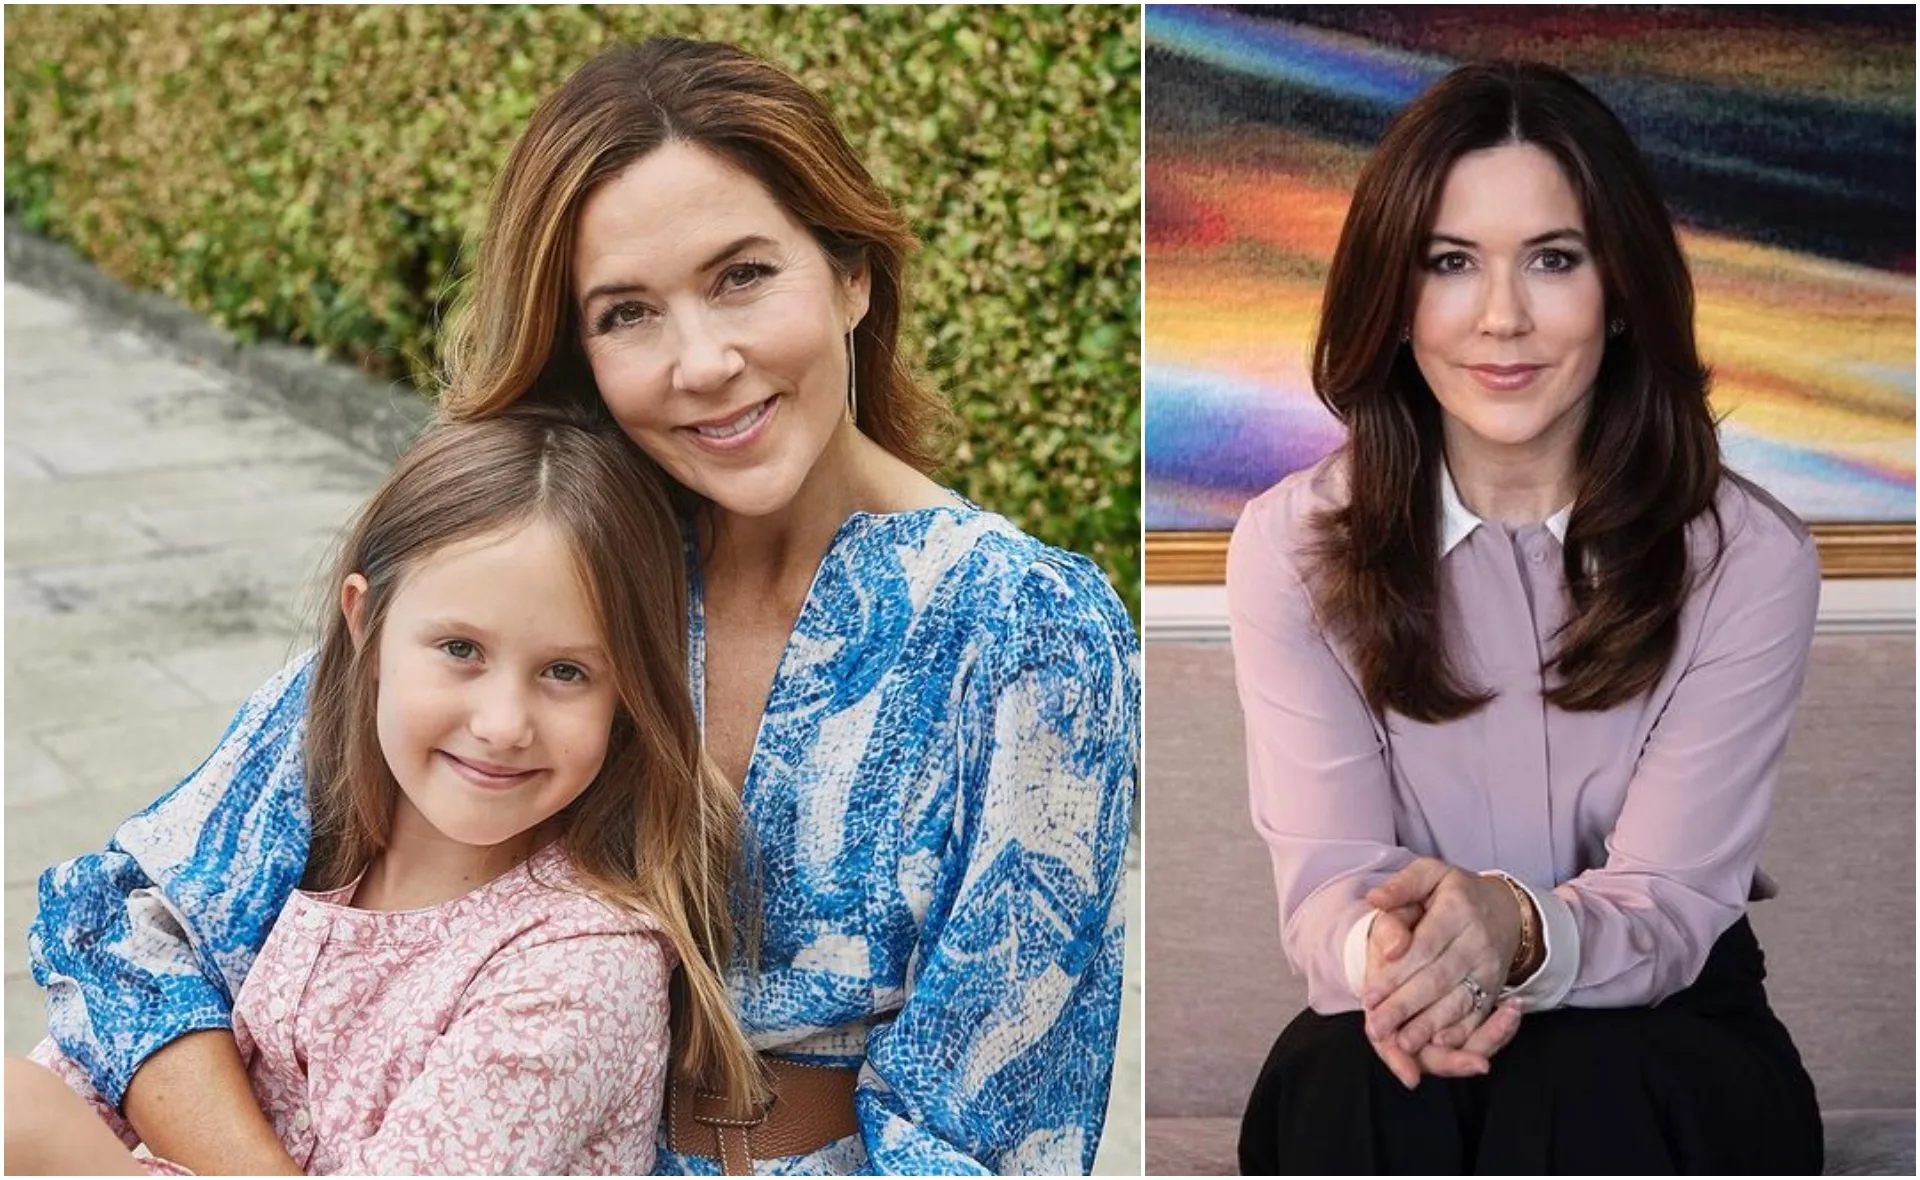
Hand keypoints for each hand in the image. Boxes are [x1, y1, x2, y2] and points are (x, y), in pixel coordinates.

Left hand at [1363, 901, 1521, 1087]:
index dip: (1397, 973)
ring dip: (1430, 1025)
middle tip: (1376, 1028)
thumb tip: (1374, 899)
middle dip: (1406, 1006)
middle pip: (1438, 979)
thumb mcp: (1430, 874)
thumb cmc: (1456, 892)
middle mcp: (1477, 942)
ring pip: (1459, 1001)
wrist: (1505, 910)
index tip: (1369, 995)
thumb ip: (1401, 885)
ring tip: (1402, 1044)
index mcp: (1458, 910)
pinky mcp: (1495, 988)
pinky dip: (1461, 1031)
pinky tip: (1440, 1043)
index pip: (1424, 947)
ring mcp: (1489, 968)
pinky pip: (1479, 1013)